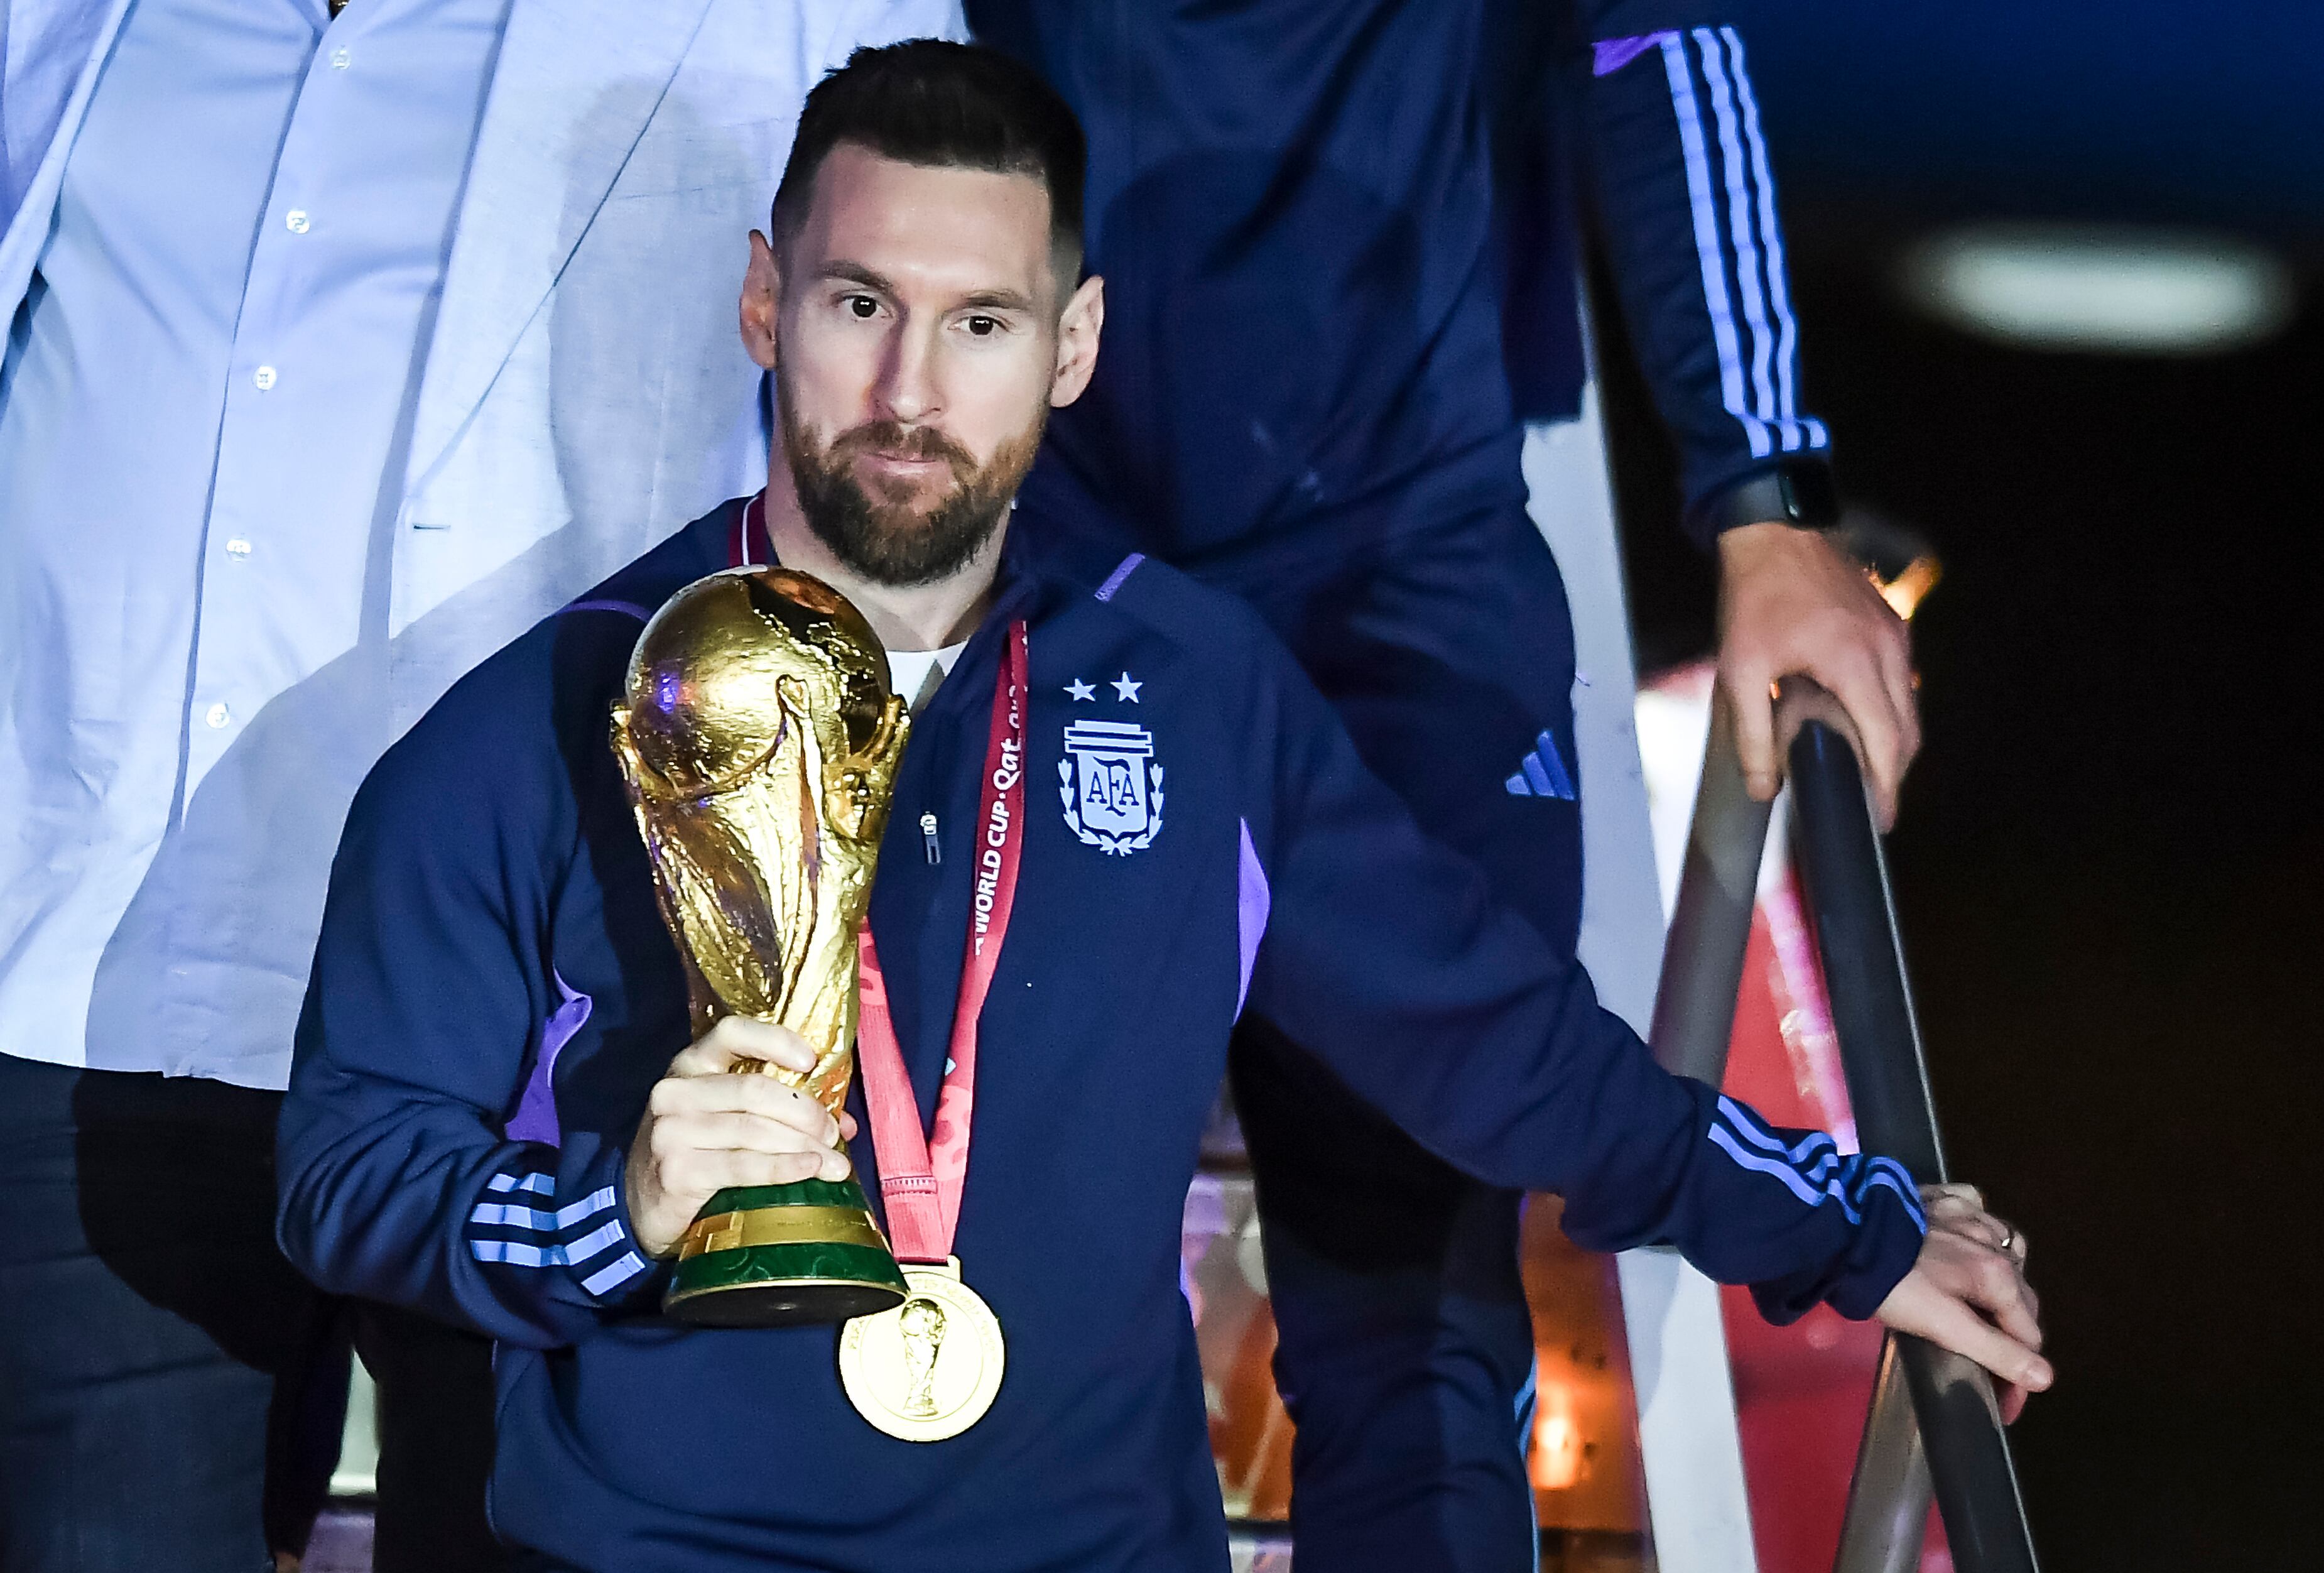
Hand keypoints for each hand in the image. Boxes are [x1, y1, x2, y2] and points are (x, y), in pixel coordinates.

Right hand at [624, 1017, 857, 1257]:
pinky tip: (810, 1170)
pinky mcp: (677, 1172)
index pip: (732, 1032)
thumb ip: (777, 1110)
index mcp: (690, 1064)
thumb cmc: (695, 1152)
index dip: (775, 1041)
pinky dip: (784, 1168)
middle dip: (805, 1112)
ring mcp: (672, 1131)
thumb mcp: (724, 1117)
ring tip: (835, 1163)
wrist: (640, 1205)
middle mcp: (676, 1091)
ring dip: (804, 1146)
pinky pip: (744, 1166)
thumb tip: (843, 1121)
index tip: (811, 1061)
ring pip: (754, 1130)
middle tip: (833, 1134)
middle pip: (754, 1089)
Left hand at [1716, 522, 1918, 828]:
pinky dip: (1889, 709)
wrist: (1772, 532)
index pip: (1887, 741)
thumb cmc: (1755, 597)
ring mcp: (1894, 633)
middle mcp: (1887, 649)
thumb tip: (1765, 788)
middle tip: (1872, 804)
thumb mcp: (1741, 670)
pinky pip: (1900, 679)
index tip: (1882, 820)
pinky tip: (1860, 721)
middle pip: (1908, 730)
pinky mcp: (1889, 621)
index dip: (1888, 787)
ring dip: (1893, 741)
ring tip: (1864, 770)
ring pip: (1909, 705)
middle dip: (1893, 772)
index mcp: (1856, 663)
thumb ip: (1753, 735)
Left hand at [1874, 1183, 2050, 1421]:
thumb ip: (1994, 1350)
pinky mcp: (1941, 1198)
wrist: (1843, 1232)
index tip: (2000, 1397)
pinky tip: (1964, 1239)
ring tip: (1982, 1300)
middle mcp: (1993, 1242)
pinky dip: (1977, 1229)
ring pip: (2005, 1250)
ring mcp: (1968, 1214)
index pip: (2028, 1334)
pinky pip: (1976, 1211)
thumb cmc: (1894, 1286)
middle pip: (2020, 1296)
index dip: (2018, 1371)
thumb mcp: (1943, 1325)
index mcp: (1998, 1276)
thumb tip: (2045, 1377)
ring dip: (2003, 1277)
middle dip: (2013, 1330)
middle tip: (1991, 1357)